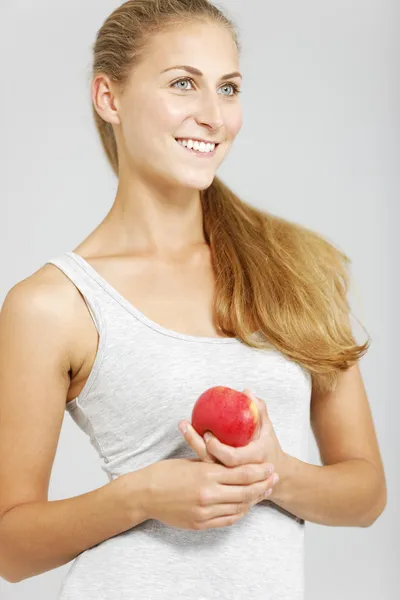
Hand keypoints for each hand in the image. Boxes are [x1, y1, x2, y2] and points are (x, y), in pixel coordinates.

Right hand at [140, 457, 276, 530]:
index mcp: (207, 474)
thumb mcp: (191, 460)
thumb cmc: (165, 473)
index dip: (260, 471)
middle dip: (263, 485)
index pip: (242, 473)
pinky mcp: (200, 524)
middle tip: (273, 479)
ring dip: (254, 500)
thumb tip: (232, 461)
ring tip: (262, 492)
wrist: (144, 494)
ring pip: (239, 508)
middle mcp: (209, 494)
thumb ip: (212, 462)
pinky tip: (245, 506)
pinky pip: (227, 520)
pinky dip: (239, 513)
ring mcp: (205, 511)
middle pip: (246, 491)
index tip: (270, 467)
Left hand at [178, 389, 287, 493]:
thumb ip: (259, 410)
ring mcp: (227, 475)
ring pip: (205, 464)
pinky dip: (195, 450)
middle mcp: (237, 470)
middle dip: (195, 444)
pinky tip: (187, 434)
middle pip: (212, 462)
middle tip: (185, 425)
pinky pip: (204, 464)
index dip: (217, 448)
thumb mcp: (268, 428)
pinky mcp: (219, 475)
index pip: (231, 458)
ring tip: (183, 426)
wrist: (273, 473)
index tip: (207, 434)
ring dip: (191, 445)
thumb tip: (247, 392)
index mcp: (252, 459)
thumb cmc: (268, 447)